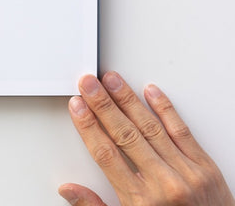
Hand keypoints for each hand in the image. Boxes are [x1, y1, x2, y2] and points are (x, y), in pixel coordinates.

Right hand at [60, 71, 234, 204]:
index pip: (106, 154)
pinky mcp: (205, 166)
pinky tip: (151, 92)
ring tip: (112, 81)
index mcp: (140, 200)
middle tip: (88, 84)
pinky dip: (166, 109)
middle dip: (103, 105)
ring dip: (128, 100)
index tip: (77, 107)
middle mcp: (164, 183)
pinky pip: (182, 131)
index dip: (88, 127)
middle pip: (125, 134)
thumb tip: (69, 190)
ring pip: (151, 127)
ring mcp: (187, 172)